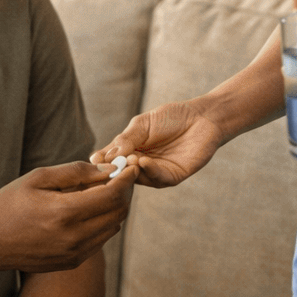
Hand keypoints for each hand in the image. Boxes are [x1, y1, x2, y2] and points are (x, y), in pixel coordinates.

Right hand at [0, 162, 134, 273]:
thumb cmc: (9, 205)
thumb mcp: (37, 178)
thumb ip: (75, 172)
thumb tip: (107, 169)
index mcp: (65, 212)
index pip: (113, 194)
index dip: (127, 178)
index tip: (130, 166)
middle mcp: (74, 236)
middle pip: (118, 211)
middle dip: (124, 191)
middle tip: (120, 176)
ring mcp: (75, 253)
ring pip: (113, 227)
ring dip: (115, 207)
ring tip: (104, 191)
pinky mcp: (73, 262)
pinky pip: (101, 240)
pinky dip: (104, 223)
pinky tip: (90, 211)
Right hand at [92, 101, 223, 188]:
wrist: (202, 117)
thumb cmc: (172, 117)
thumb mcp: (142, 124)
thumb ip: (125, 139)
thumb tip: (105, 156)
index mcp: (129, 150)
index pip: (110, 159)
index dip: (102, 161)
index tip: (94, 161)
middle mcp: (140, 164)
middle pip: (122, 172)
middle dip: (115, 168)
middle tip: (110, 163)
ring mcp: (155, 172)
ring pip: (138, 178)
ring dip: (132, 170)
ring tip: (130, 159)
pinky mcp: (172, 177)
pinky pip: (158, 178)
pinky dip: (149, 171)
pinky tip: (143, 161)